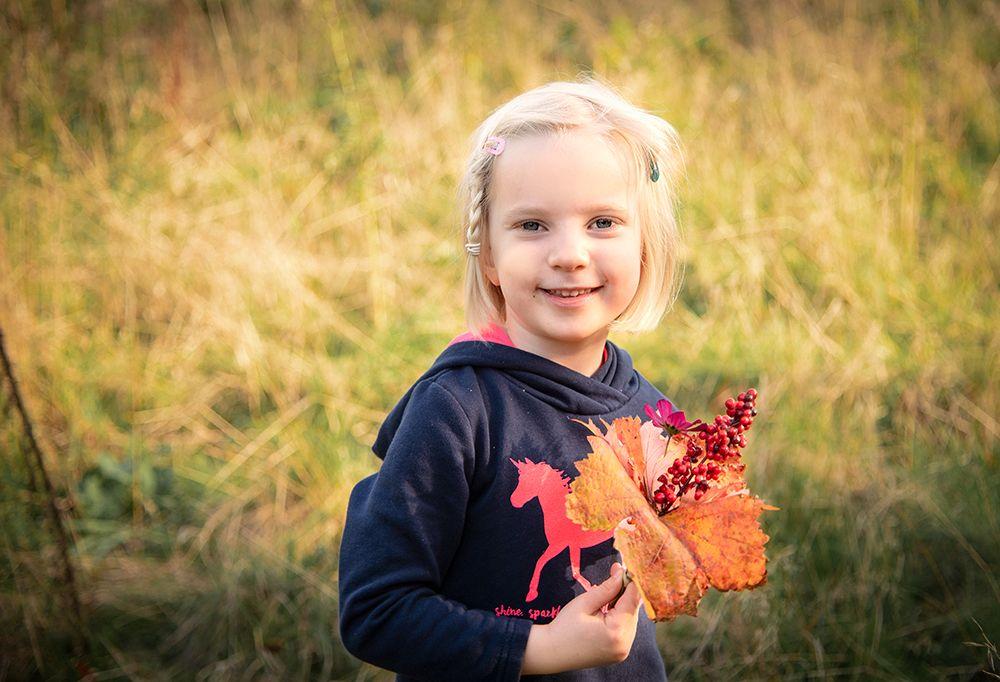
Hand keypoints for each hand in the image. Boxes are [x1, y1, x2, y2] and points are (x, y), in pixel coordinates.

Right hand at [520, 562, 641, 673]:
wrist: (551, 652)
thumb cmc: (564, 627)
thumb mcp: (584, 603)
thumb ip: (607, 588)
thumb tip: (621, 573)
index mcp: (616, 631)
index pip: (633, 600)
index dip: (630, 581)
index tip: (622, 567)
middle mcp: (625, 644)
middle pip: (634, 610)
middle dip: (626, 591)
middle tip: (614, 574)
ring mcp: (623, 651)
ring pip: (631, 619)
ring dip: (624, 604)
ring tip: (608, 593)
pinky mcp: (619, 653)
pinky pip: (626, 629)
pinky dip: (621, 616)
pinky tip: (608, 610)